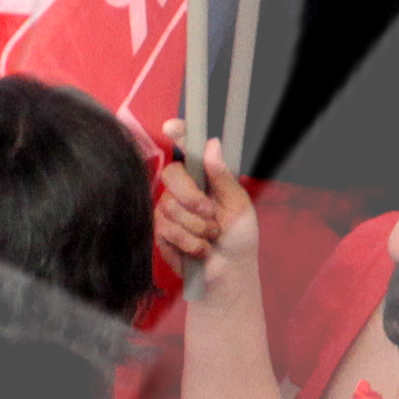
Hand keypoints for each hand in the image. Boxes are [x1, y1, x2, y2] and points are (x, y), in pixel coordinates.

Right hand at [154, 133, 260, 296]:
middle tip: (210, 214)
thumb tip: (212, 143)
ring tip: (211, 237)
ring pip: (170, 206)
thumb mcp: (239, 204)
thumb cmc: (238, 237)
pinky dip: (190, 242)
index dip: (178, 134)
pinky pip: (167, 228)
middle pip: (172, 174)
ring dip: (197, 227)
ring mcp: (168, 209)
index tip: (172, 126)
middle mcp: (182, 188)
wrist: (229, 271)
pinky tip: (200, 249)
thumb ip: (223, 176)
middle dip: (192, 197)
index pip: (187, 148)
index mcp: (204, 177)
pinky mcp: (160, 231)